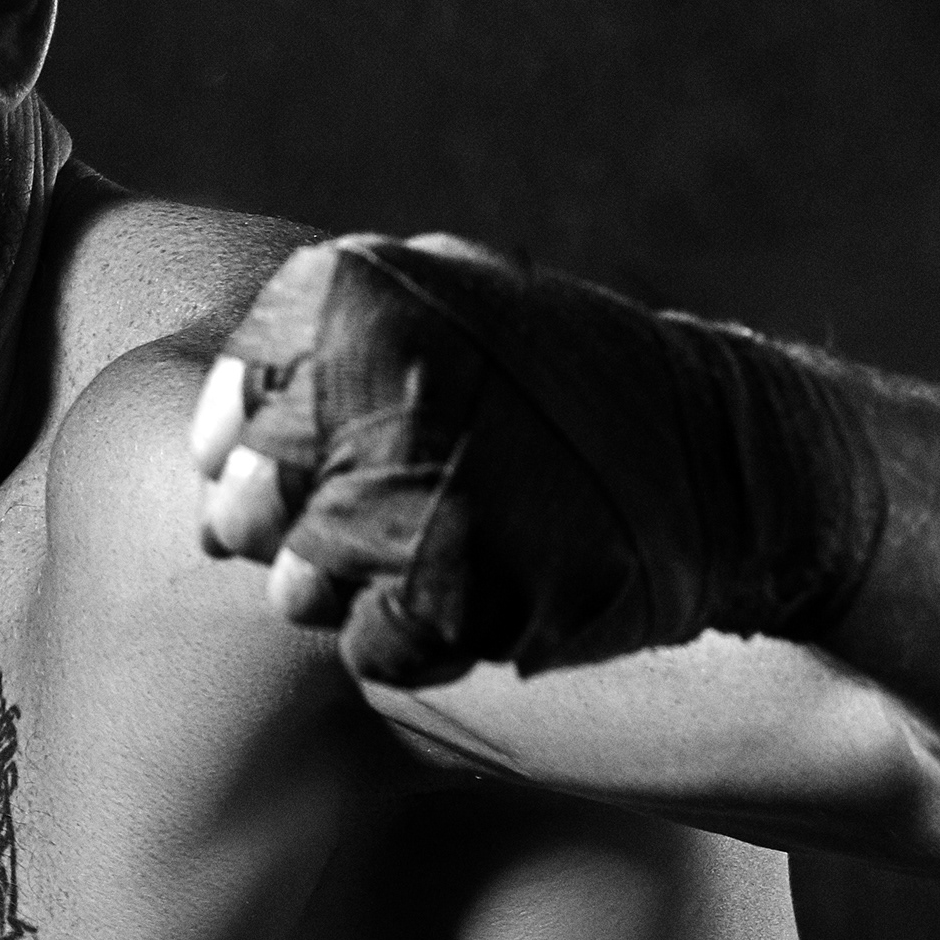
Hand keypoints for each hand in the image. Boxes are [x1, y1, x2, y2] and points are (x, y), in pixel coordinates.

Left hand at [189, 234, 878, 689]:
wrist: (735, 464)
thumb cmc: (571, 392)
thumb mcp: (459, 304)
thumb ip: (331, 347)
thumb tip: (204, 448)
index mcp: (370, 293)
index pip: (235, 393)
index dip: (242, 445)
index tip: (284, 467)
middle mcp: (385, 381)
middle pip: (250, 497)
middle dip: (277, 529)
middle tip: (348, 528)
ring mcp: (430, 487)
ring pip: (300, 582)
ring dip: (342, 591)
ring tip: (426, 561)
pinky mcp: (476, 589)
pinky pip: (376, 647)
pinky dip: (414, 642)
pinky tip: (480, 598)